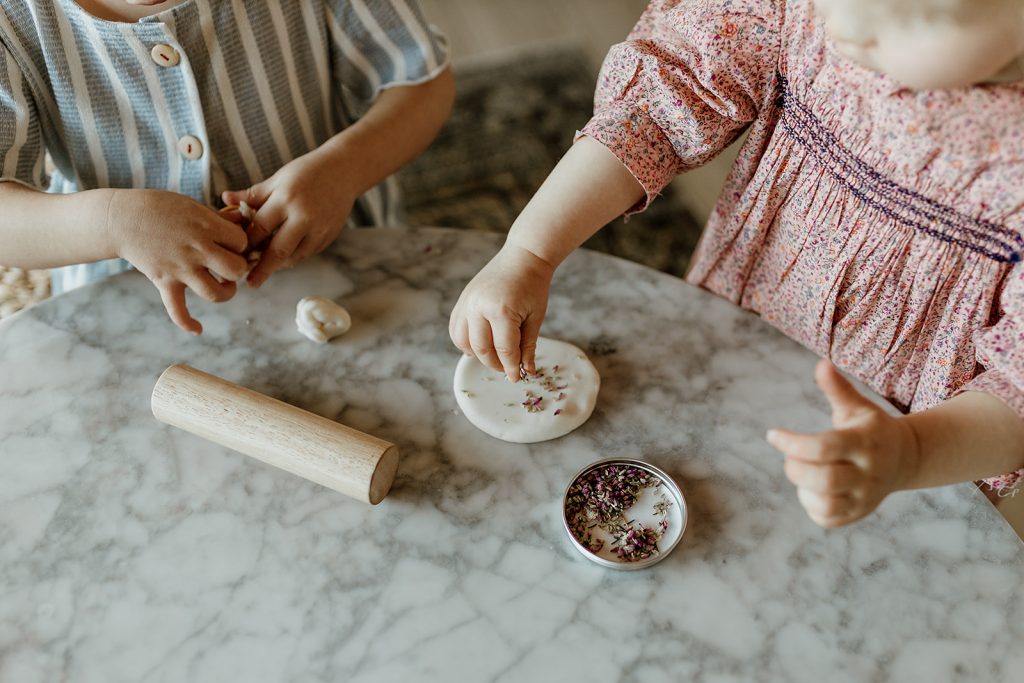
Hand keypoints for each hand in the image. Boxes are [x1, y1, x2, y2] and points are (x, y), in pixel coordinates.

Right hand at [108, 189, 248, 333]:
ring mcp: (180, 269)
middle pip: (235, 269)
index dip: (240, 243)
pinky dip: (187, 323)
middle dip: (238, 268)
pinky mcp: (164, 282)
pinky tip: (198, 329)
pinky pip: (177, 310)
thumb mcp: (193, 205)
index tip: (230, 241)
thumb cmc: (160, 208)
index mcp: (206, 227)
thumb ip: (218, 218)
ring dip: (225, 292)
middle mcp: (196, 250)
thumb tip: (243, 221)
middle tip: (229, 263)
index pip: (241, 242)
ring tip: (223, 285)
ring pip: (215, 293)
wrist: (121, 219)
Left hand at [222, 147, 356, 288]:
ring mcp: (320, 229)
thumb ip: (253, 194)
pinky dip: (295, 256)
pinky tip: (285, 256)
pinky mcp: (329, 236)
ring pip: (295, 256)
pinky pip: (308, 253)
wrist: (345, 170)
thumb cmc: (307, 172)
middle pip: (278, 251)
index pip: (260, 229)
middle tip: (251, 283)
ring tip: (267, 269)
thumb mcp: (278, 179)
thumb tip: (225, 199)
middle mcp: (304, 217)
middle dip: (263, 269)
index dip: (247, 244)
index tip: (237, 256)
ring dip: (279, 265)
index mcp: (286, 199)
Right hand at [449, 244, 554, 380]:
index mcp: (501, 310)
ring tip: (494, 356)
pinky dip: (464, 342)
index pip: (504, 349)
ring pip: (463, 342)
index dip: (511, 367)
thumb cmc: (533, 286)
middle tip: (507, 369)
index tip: (517, 377)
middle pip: (482, 349)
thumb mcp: (535, 317)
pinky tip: (478, 345)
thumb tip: (526, 370)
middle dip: (495, 364)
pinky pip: (456, 329)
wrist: (522, 258)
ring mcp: (467, 302)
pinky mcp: (462, 301)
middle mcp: (479, 306)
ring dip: (477, 355)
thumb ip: (527, 346)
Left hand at [766, 360, 921, 527]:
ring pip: (826, 505)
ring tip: (802, 471)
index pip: (824, 447)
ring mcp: (865, 497)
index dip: (792, 443)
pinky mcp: (858, 513)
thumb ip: (838, 389)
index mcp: (865, 442)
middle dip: (795, 468)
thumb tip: (821, 364)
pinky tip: (812, 488)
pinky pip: (827, 519)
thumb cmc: (870, 428)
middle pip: (824, 479)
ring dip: (802, 488)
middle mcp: (868, 472)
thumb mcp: (857, 406)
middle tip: (790, 457)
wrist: (906, 458)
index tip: (772, 435)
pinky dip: (810, 505)